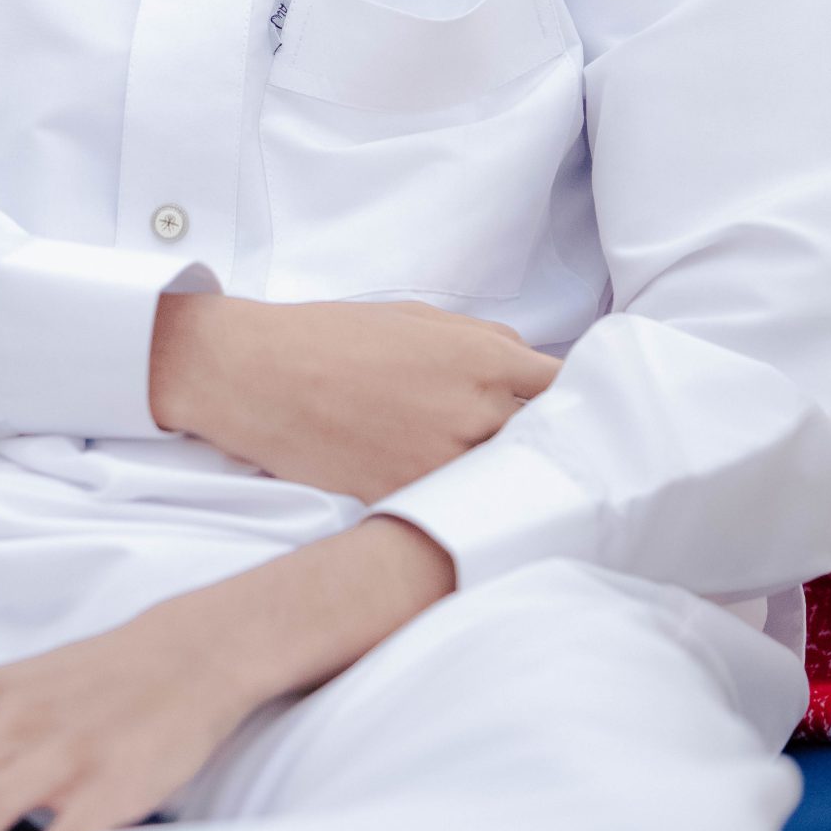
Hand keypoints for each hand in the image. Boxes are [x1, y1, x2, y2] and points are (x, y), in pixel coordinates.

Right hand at [151, 292, 562, 502]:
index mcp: (484, 359)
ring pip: (503, 483)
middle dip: (544, 448)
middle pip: (544, 443)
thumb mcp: (418, 318)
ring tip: (497, 487)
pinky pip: (454, 512)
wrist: (258, 375)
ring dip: (504, 485)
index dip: (573, 404)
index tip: (572, 416)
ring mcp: (443, 462)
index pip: (565, 390)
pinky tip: (455, 508)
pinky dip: (458, 511)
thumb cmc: (333, 337)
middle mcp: (476, 413)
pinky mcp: (407, 499)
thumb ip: (484, 341)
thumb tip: (529, 365)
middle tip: (539, 457)